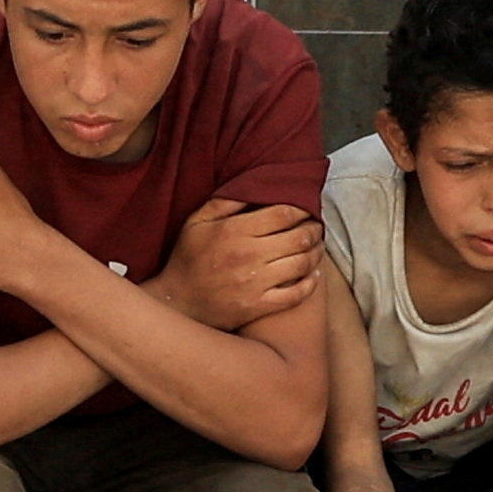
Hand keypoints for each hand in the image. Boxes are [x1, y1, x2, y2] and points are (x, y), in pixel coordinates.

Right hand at [154, 198, 321, 333]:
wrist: (176, 303)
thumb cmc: (187, 259)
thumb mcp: (197, 222)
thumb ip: (225, 202)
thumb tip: (254, 185)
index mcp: (236, 230)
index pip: (284, 213)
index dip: (303, 209)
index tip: (307, 209)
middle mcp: (249, 255)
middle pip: (300, 236)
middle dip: (314, 229)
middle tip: (316, 227)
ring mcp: (256, 283)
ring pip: (303, 263)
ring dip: (316, 253)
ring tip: (316, 247)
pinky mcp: (258, 306)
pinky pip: (296, 294)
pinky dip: (310, 283)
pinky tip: (312, 275)